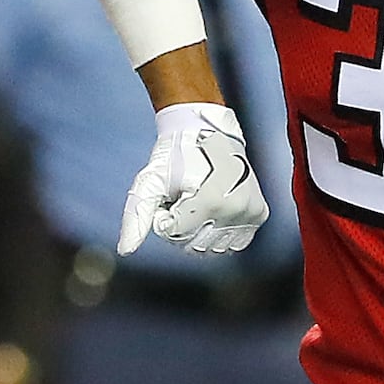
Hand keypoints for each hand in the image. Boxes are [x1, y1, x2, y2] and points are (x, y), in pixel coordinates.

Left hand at [120, 102, 265, 255]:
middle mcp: (235, 209)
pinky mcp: (259, 213)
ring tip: (198, 202)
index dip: (164, 218)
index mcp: (210, 201)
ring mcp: (251, 212)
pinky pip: (234, 243)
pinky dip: (219, 232)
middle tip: (182, 198)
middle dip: (180, 226)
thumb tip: (125, 251)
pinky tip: (214, 210)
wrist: (207, 131)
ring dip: (200, 231)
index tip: (168, 197)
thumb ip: (137, 217)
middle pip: (194, 244)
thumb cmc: (174, 156)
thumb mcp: (150, 182)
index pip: (175, 235)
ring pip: (213, 248)